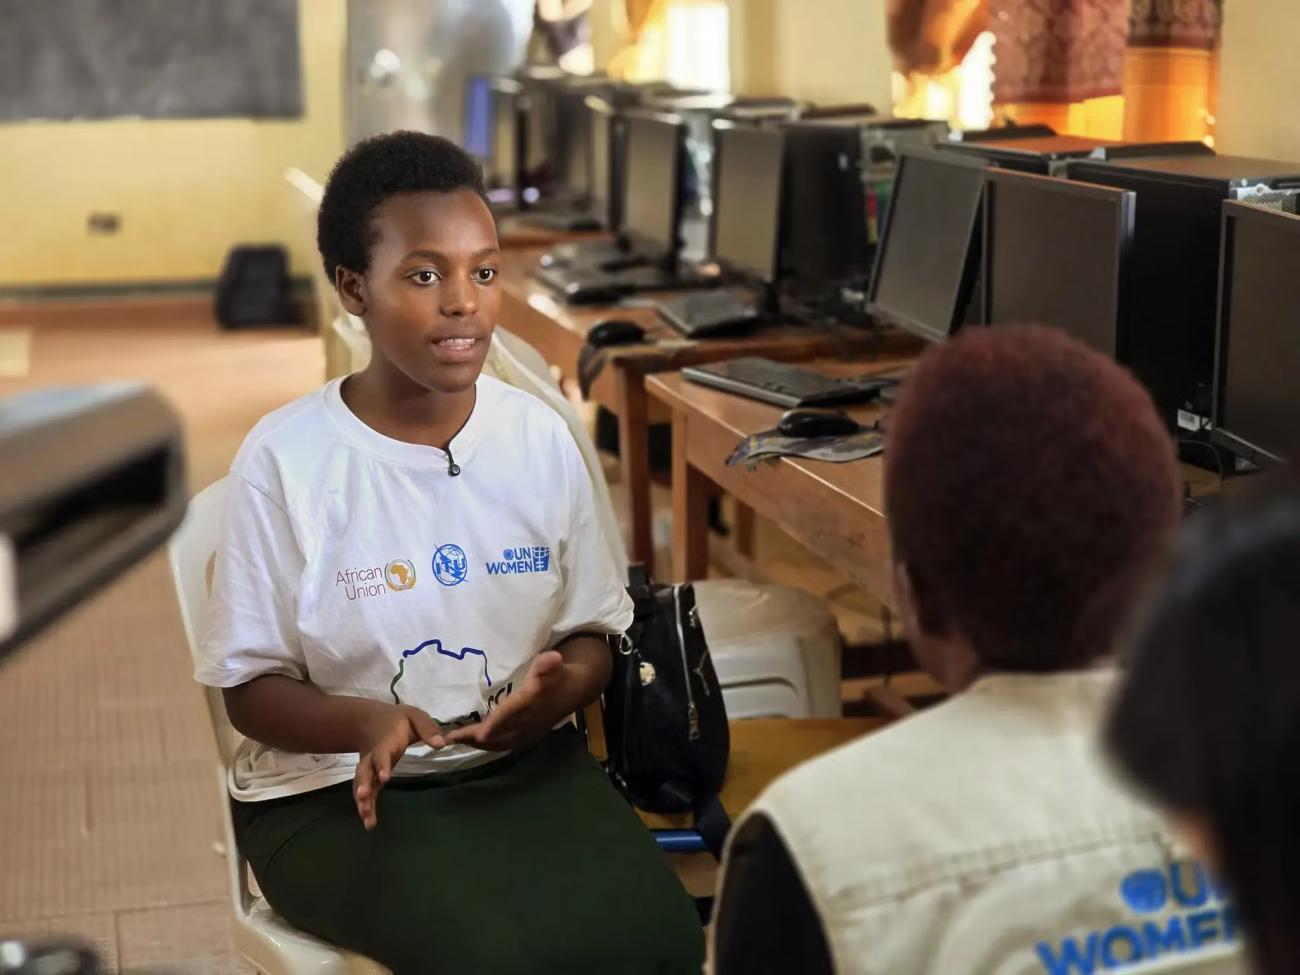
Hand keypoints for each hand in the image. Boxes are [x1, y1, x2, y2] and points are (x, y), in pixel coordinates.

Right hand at [353, 704, 443, 829]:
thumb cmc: (399, 719)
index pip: (383, 754)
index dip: (382, 765)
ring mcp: (369, 768)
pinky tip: (368, 822)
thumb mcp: (415, 716)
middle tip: (363, 798)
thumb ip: (428, 728)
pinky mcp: (369, 777)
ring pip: (362, 784)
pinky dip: (365, 806)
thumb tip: (442, 744)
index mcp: (387, 742)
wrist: (370, 721)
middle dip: (364, 785)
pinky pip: (365, 792)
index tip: (384, 778)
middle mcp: (373, 757)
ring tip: (366, 817)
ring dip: (363, 800)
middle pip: (365, 771)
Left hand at [444, 650, 570, 751]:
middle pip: (494, 737)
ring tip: (456, 740)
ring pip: (498, 744)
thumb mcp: (554, 666)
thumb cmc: (558, 675)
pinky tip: (477, 742)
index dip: (481, 730)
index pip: (501, 721)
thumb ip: (548, 663)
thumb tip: (553, 658)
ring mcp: (527, 733)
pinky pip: (504, 746)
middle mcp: (525, 724)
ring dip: (477, 744)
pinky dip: (489, 745)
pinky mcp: (528, 737)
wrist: (575, 691)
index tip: (457, 734)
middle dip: (470, 738)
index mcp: (527, 707)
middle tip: (447, 737)